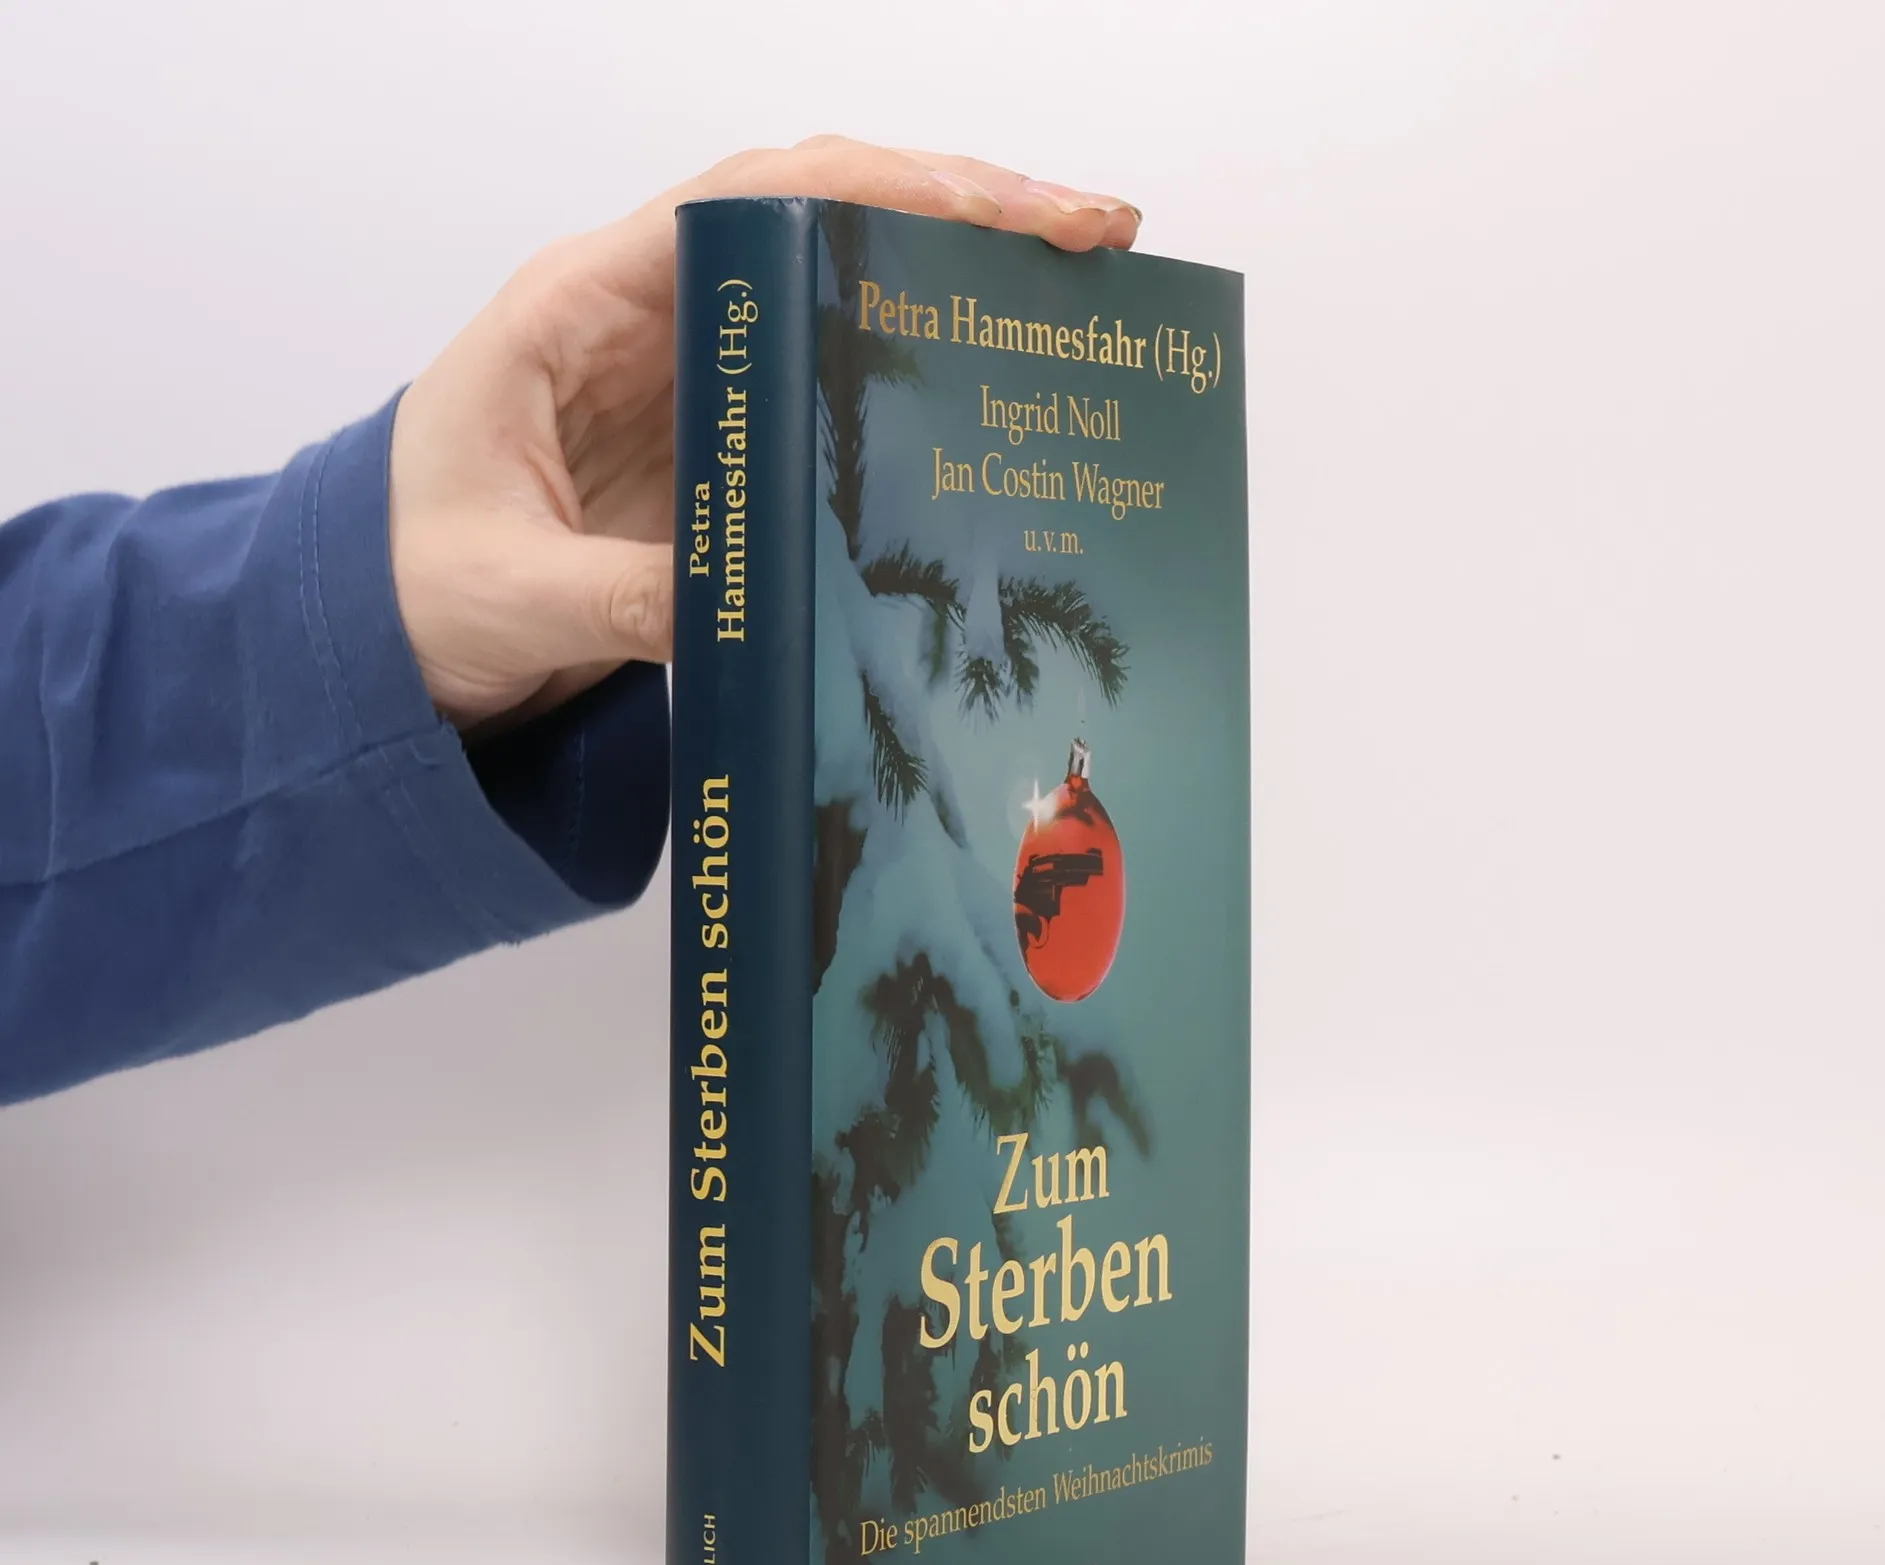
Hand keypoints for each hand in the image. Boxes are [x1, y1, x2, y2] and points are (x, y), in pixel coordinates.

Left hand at [388, 137, 1141, 733]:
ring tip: (1075, 303)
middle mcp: (644, 316)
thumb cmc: (400, 585)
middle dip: (959, 215)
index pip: (751, 202)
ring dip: (951, 289)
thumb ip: (619, 599)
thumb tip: (752, 605)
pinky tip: (984, 400)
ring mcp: (686, 376)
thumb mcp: (506, 597)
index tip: (999, 210)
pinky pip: (822, 391)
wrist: (371, 633)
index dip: (884, 190)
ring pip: (833, 295)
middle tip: (1092, 238)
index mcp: (581, 305)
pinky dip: (907, 380)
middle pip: (818, 222)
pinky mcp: (712, 444)